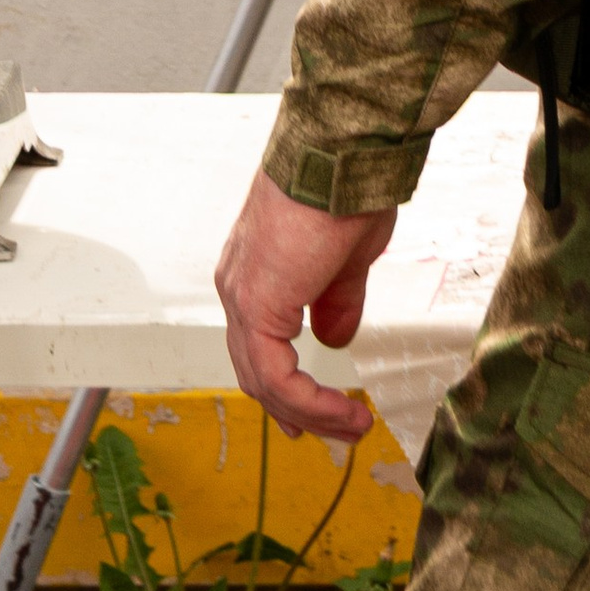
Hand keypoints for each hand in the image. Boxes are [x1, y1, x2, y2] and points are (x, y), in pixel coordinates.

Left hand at [216, 167, 397, 441]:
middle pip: (255, 371)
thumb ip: (335, 301)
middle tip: (337, 433)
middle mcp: (237, 285)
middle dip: (298, 411)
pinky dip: (309, 402)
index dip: (286, 390)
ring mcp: (241, 294)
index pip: (257, 348)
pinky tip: (342, 411)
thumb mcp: (345, 261)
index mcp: (254, 273)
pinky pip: (275, 375)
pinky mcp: (257, 304)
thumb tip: (332, 340)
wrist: (339, 158)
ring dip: (310, 413)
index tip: (319, 415)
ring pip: (263, 380)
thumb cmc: (346, 193)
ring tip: (351, 427)